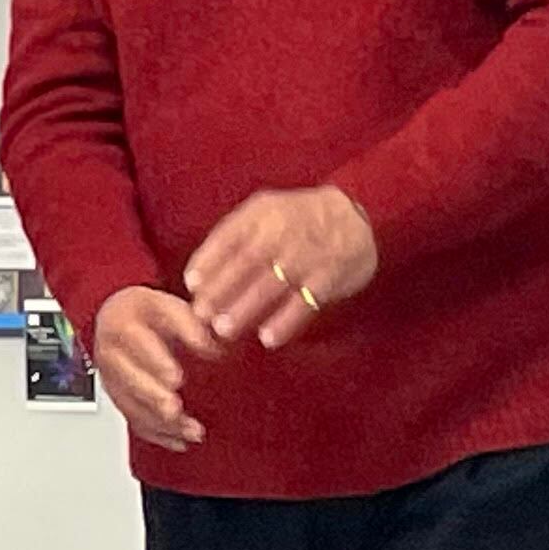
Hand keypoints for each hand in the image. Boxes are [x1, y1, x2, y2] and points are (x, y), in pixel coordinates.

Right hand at [91, 289, 211, 452]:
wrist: (120, 318)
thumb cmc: (148, 313)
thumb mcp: (170, 306)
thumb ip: (191, 325)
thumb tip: (209, 346)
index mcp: (122, 320)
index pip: (135, 340)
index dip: (155, 360)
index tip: (177, 378)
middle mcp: (110, 350)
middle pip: (128, 377)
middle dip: (153, 396)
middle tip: (175, 409)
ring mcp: (111, 377)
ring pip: (131, 404)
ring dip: (161, 421)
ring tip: (192, 431)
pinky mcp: (118, 398)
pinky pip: (134, 420)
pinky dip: (158, 434)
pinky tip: (181, 440)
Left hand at [183, 187, 380, 349]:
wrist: (357, 216)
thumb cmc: (299, 218)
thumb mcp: (266, 211)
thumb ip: (235, 235)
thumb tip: (200, 272)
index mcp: (262, 214)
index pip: (228, 237)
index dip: (208, 261)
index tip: (191, 285)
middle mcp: (282, 232)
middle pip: (247, 263)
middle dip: (221, 290)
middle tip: (201, 314)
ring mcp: (306, 255)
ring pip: (272, 284)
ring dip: (246, 308)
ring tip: (224, 330)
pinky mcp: (328, 277)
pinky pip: (305, 302)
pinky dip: (286, 321)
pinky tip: (268, 338)